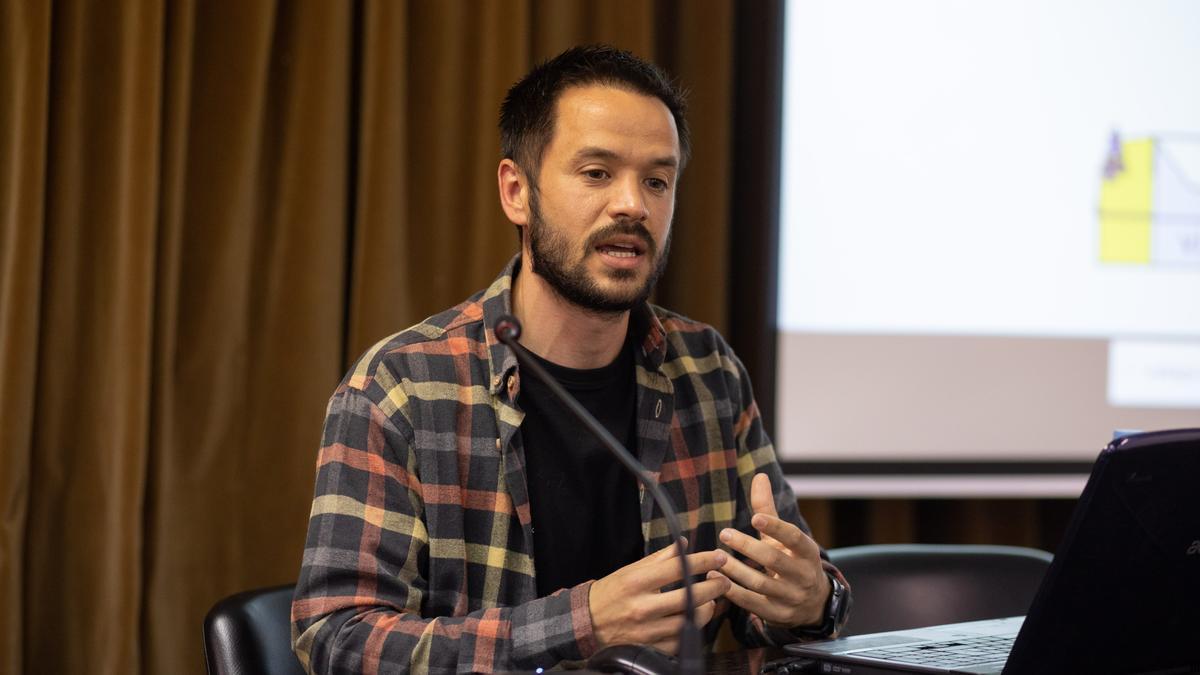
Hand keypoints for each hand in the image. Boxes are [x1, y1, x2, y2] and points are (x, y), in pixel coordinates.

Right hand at [589, 540, 731, 653]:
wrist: (587, 624)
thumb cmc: (611, 593)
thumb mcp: (630, 570)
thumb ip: (659, 558)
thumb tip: (683, 543)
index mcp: (636, 582)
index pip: (677, 568)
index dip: (703, 561)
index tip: (719, 557)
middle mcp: (642, 607)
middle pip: (689, 596)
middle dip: (713, 586)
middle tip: (724, 580)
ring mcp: (647, 631)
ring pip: (689, 621)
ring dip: (706, 609)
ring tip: (712, 600)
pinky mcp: (650, 648)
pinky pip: (680, 641)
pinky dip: (692, 629)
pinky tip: (695, 619)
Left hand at [711, 473, 830, 627]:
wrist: (813, 602)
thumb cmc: (792, 560)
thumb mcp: (784, 538)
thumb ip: (768, 509)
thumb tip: (759, 476)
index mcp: (807, 552)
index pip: (794, 537)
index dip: (776, 527)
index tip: (755, 517)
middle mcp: (802, 575)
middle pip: (774, 561)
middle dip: (748, 547)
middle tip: (724, 533)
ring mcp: (791, 597)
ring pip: (760, 584)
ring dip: (735, 570)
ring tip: (715, 556)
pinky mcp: (778, 615)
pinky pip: (753, 604)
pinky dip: (733, 592)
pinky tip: (715, 578)